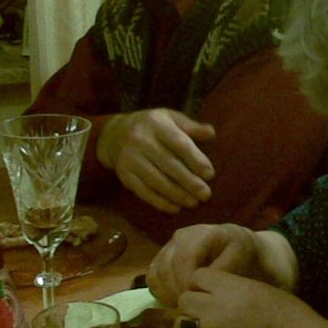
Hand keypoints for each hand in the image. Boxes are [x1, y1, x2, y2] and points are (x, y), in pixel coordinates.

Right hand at [96, 108, 215, 212]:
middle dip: (188, 181)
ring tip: (194, 203)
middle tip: (206, 194)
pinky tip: (175, 208)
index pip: (178, 143)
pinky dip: (159, 201)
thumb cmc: (153, 127)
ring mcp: (130, 158)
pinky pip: (143, 191)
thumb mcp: (171, 118)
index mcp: (156, 123)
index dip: (195, 159)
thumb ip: (191, 127)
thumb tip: (211, 133)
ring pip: (156, 180)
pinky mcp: (124, 174)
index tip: (210, 174)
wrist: (115, 134)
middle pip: (168, 164)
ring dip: (176, 194)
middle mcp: (140, 140)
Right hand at [145, 223, 260, 305]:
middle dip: (176, 291)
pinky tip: (174, 300)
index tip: (196, 299)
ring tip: (183, 306)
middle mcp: (180, 237)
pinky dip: (160, 291)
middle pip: (166, 267)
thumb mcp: (238, 259)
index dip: (185, 281)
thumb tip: (199, 286)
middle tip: (189, 308)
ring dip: (166, 293)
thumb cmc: (239, 252)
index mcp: (201, 233)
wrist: (236, 246)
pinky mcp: (162, 258)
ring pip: (156, 273)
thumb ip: (220, 271)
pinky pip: (152, 277)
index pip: (184, 258)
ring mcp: (169, 246)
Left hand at [176, 270, 327, 327]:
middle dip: (194, 305)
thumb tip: (218, 291)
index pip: (198, 276)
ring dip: (193, 326)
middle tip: (208, 313)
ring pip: (183, 325)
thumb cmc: (293, 317)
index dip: (203, 284)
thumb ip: (236, 289)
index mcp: (232, 287)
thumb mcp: (263, 290)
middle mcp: (216, 308)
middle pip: (185, 300)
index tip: (211, 292)